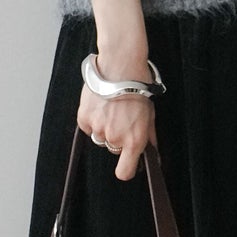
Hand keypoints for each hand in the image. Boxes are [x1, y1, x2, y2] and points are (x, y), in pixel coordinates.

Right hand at [78, 48, 157, 181]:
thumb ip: (149, 135)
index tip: (128, 164)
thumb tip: (151, 150)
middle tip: (122, 119)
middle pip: (113, 149)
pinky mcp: (84, 118)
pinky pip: (87, 126)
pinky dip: (92, 118)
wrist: (121, 66)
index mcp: (134, 140)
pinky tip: (101, 104)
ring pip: (100, 137)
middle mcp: (115, 138)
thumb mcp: (150, 113)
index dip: (126, 169)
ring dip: (104, 127)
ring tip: (112, 108)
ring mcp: (98, 128)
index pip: (125, 171)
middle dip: (118, 138)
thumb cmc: (139, 88)